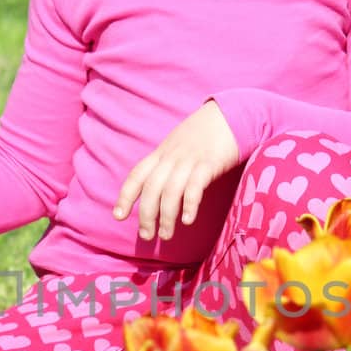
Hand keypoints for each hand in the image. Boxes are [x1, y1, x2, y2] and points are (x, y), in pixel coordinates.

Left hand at [113, 101, 238, 240]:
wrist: (233, 113)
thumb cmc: (206, 133)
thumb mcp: (178, 144)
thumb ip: (167, 163)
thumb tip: (157, 188)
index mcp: (162, 152)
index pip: (137, 175)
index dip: (125, 196)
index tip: (118, 216)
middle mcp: (172, 156)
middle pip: (151, 188)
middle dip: (146, 215)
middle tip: (147, 236)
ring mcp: (190, 159)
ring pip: (170, 191)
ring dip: (166, 216)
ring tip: (166, 235)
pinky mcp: (210, 163)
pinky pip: (195, 186)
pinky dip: (189, 204)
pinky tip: (187, 220)